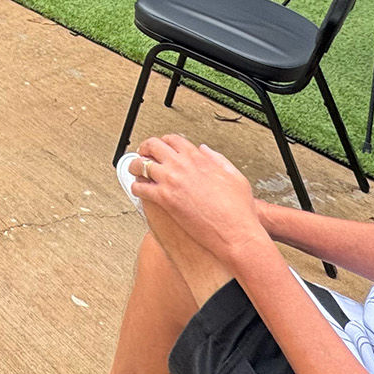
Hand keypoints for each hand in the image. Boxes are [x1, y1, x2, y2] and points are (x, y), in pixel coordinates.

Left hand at [130, 135, 267, 262]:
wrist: (235, 234)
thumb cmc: (238, 211)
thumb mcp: (235, 177)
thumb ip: (218, 159)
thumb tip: (204, 150)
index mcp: (198, 158)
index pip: (172, 140)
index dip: (163, 142)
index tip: (160, 148)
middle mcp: (181, 165)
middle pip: (152, 146)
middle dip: (145, 149)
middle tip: (143, 154)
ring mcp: (171, 180)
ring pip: (141, 165)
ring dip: (135, 166)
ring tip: (135, 171)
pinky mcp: (164, 199)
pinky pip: (140, 187)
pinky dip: (136, 187)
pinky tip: (138, 190)